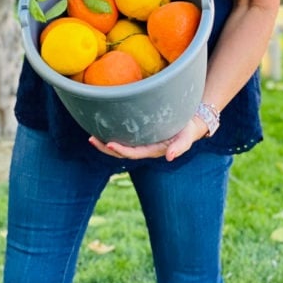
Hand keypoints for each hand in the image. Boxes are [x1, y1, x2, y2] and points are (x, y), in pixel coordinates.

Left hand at [88, 116, 208, 161]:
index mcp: (153, 150)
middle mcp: (145, 148)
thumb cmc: (188, 130)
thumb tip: (170, 157)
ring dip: (105, 143)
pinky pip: (124, 137)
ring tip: (91, 137)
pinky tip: (102, 127)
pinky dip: (113, 134)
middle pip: (121, 152)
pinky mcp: (141, 134)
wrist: (191, 124)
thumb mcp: (187, 138)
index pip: (133, 153)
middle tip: (91, 139)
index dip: (121, 150)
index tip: (109, 144)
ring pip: (120, 146)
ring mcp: (142, 142)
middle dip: (106, 148)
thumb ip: (180, 147)